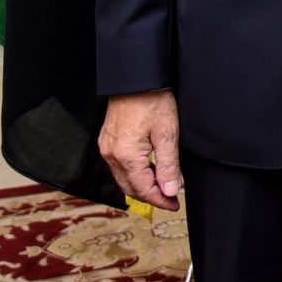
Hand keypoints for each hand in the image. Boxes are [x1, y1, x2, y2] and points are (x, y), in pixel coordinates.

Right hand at [98, 89, 183, 211]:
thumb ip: (168, 166)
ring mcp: (107, 147)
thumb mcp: (167, 134)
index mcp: (125, 156)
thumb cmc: (152, 100)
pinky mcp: (108, 140)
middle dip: (151, 196)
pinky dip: (134, 173)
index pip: (143, 190)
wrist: (136, 77)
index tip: (175, 204)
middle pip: (131, 188)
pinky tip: (148, 169)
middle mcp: (111, 154)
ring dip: (142, 185)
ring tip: (162, 185)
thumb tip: (171, 190)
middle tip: (170, 199)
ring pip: (123, 178)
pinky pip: (118, 165)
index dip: (161, 200)